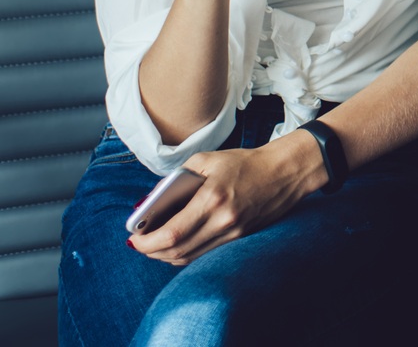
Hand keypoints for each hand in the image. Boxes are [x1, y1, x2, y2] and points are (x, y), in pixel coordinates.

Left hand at [128, 133, 324, 265]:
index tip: (133, 239)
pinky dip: (185, 252)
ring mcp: (233, 232)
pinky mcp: (240, 238)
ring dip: (166, 255)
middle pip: (177, 251)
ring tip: (153, 245)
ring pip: (190, 257)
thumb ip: (176, 179)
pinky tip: (177, 244)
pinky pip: (205, 254)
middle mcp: (223, 220)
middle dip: (151, 251)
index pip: (171, 233)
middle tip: (138, 243)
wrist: (284, 171)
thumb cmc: (244, 162)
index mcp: (212, 198)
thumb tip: (151, 202)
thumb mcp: (206, 160)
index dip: (147, 242)